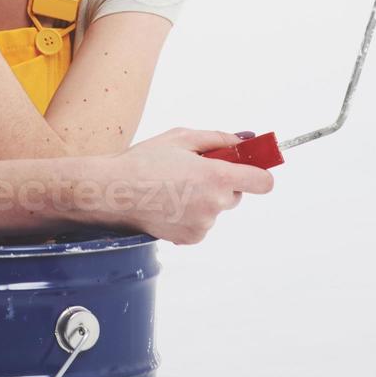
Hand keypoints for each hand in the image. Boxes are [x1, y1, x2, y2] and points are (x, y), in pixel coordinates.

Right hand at [96, 128, 275, 243]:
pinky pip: (201, 223)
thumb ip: (217, 139)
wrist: (113, 192)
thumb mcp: (181, 138)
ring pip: (215, 209)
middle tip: (194, 172)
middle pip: (236, 195)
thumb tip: (241, 141)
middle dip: (222, 183)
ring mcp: (203, 225)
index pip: (262, 182)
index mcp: (217, 177)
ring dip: (203, 199)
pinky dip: (190, 215)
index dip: (259, 173)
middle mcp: (214, 204)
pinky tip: (168, 203)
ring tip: (172, 188)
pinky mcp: (190, 238)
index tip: (251, 168)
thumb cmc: (143, 162)